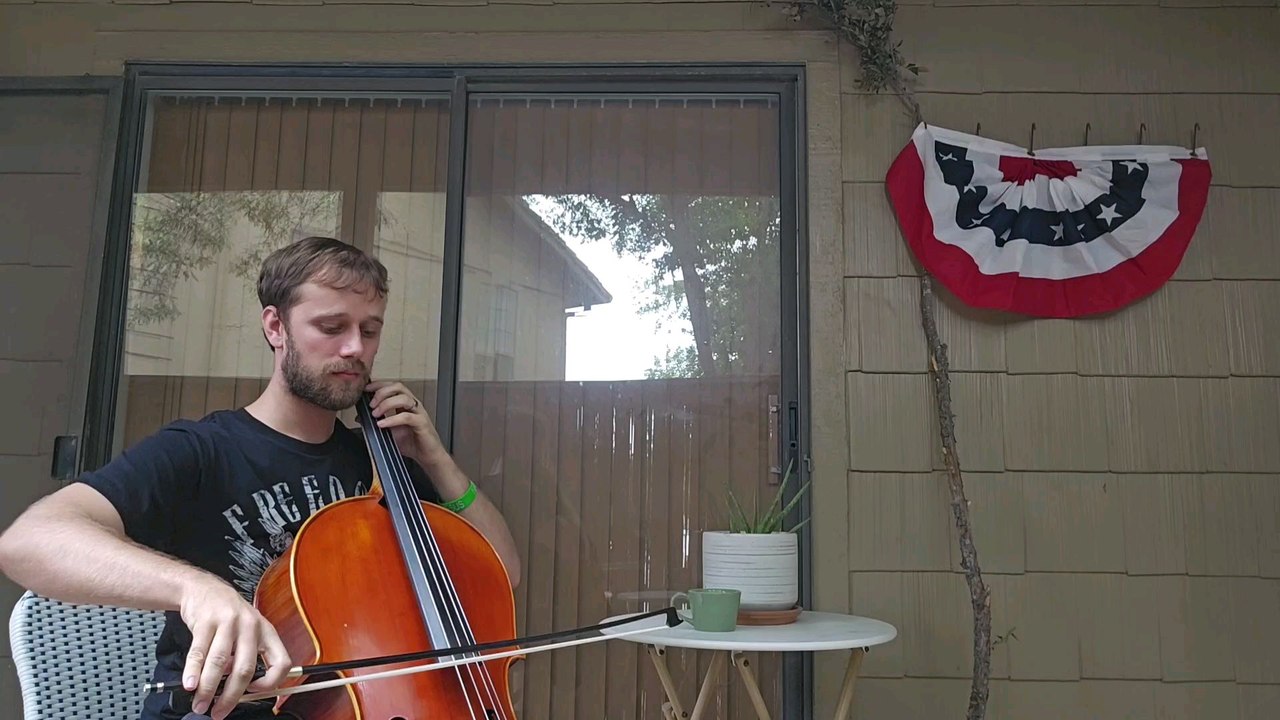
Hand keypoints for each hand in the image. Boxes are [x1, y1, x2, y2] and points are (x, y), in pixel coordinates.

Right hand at [179, 576, 290, 718]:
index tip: (254, 693)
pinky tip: (190, 685)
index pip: (281, 662)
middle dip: (231, 696)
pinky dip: (193, 672)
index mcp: (267, 632)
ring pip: (220, 663)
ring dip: (208, 689)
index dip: (270, 683)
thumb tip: (240, 691)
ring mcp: (228, 622)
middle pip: (246, 669)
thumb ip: (247, 657)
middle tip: (219, 712)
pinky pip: (199, 653)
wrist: (203, 589)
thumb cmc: (229, 616)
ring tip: (200, 704)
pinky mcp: (206, 621)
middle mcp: (251, 626)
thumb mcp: (248, 631)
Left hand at [365, 380, 447, 467]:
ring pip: (404, 398)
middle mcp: (413, 405)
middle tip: (371, 404)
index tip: (366, 389)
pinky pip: (406, 417)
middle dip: (382, 392)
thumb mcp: (389, 431)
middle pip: (399, 387)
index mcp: (406, 404)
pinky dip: (392, 419)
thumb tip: (360, 417)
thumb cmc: (412, 443)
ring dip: (386, 404)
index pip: (392, 386)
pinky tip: (382, 424)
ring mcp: (419, 413)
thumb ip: (377, 421)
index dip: (379, 385)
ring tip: (375, 414)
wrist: (427, 456)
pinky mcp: (422, 423)